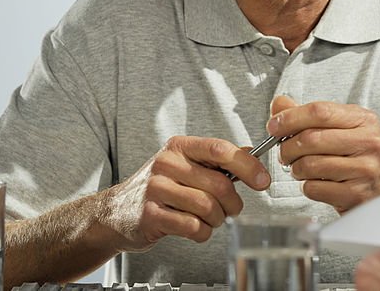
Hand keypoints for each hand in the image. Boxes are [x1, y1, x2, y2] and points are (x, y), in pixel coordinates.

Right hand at [100, 135, 270, 250]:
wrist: (116, 212)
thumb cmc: (158, 188)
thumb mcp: (184, 165)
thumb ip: (215, 160)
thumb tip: (251, 154)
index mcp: (179, 147)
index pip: (220, 150)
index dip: (247, 166)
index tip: (263, 180)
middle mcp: (166, 164)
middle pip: (219, 184)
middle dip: (233, 203)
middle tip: (231, 210)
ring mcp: (156, 189)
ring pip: (208, 207)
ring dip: (217, 219)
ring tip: (210, 219)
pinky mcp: (151, 215)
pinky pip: (193, 227)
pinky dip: (202, 232)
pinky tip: (195, 228)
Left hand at [266, 96, 379, 212]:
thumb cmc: (362, 158)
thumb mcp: (343, 129)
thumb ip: (310, 116)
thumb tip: (280, 104)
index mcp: (363, 120)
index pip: (320, 111)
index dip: (290, 118)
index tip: (273, 126)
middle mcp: (368, 142)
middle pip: (311, 138)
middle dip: (288, 147)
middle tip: (285, 153)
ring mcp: (364, 169)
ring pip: (310, 165)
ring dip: (296, 169)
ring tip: (302, 169)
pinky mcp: (356, 194)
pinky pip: (314, 188)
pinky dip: (307, 187)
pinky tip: (316, 183)